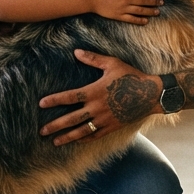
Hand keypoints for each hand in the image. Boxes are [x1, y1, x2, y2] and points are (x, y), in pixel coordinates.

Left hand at [39, 49, 160, 144]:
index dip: (54, 100)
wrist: (151, 94)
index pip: (70, 97)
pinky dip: (84, 139)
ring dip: (67, 137)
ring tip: (54, 142)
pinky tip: (76, 140)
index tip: (41, 104)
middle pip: (72, 119)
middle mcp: (97, 107)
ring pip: (82, 131)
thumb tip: (76, 52)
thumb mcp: (112, 64)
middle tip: (41, 131)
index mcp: (95, 91)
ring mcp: (105, 119)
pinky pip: (95, 135)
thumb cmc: (131, 76)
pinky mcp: (112, 126)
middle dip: (55, 125)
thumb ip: (93, 58)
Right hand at [91, 0, 161, 23]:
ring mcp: (123, 8)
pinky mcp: (119, 16)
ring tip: (157, 12)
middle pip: (144, 1)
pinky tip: (146, 21)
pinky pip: (131, 19)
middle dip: (154, 2)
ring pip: (140, 10)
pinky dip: (139, 20)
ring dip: (150, 11)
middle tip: (161, 3)